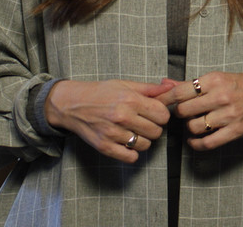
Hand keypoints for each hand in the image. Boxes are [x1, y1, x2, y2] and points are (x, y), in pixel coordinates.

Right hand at [46, 79, 175, 162]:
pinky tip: (126, 143)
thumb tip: (170, 88)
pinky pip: (131, 157)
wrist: (72, 104)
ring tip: (134, 132)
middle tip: (143, 123)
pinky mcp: (105, 147)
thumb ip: (149, 89)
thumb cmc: (100, 93)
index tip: (154, 114)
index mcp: (130, 100)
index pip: (162, 115)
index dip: (161, 115)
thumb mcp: (125, 85)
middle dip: (153, 128)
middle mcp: (123, 117)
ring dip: (143, 140)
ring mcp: (113, 133)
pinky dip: (132, 152)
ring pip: (145, 145)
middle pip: (156, 132)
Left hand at [164, 72, 242, 150]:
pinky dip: (196, 144)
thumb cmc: (242, 85)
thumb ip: (189, 84)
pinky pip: (207, 143)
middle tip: (182, 113)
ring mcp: (228, 114)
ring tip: (193, 123)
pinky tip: (194, 140)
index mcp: (215, 79)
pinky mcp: (235, 130)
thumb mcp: (218, 78)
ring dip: (189, 128)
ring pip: (193, 127)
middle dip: (178, 114)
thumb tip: (163, 83)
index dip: (164, 99)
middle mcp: (221, 96)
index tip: (158, 104)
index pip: (180, 91)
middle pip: (183, 110)